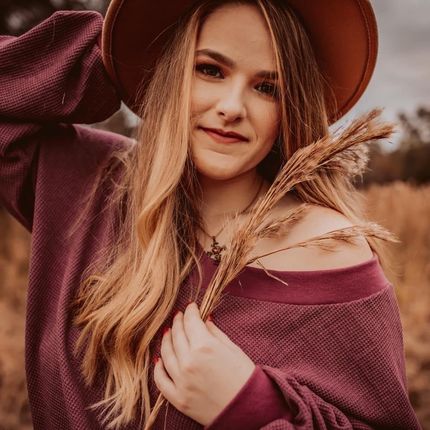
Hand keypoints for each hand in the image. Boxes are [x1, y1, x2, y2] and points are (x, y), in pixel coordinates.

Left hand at [153, 302, 255, 425]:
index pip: (191, 321)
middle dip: (178, 322)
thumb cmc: (245, 377)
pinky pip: (161, 380)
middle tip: (179, 316)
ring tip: (169, 332)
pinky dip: (158, 368)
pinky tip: (160, 359)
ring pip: (166, 354)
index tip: (191, 307)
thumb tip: (204, 320)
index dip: (190, 311)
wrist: (249, 410)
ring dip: (166, 339)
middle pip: (177, 335)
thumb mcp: (233, 349)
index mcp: (204, 346)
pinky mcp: (178, 399)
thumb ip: (215, 333)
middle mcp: (189, 361)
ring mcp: (181, 381)